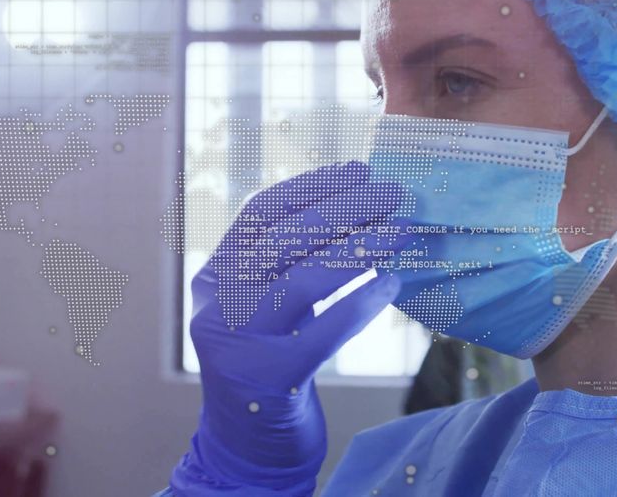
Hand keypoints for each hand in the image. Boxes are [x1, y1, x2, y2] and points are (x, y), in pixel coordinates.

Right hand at [170, 161, 409, 495]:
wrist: (245, 446)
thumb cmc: (271, 363)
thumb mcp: (269, 306)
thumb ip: (292, 263)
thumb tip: (356, 204)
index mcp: (215, 277)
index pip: (258, 215)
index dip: (309, 187)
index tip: (356, 170)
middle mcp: (217, 305)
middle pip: (283, 241)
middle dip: (343, 209)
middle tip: (392, 193)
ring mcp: (238, 344)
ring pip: (302, 281)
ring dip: (359, 249)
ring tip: (401, 230)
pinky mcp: (269, 379)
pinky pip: (324, 331)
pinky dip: (362, 304)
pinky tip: (392, 285)